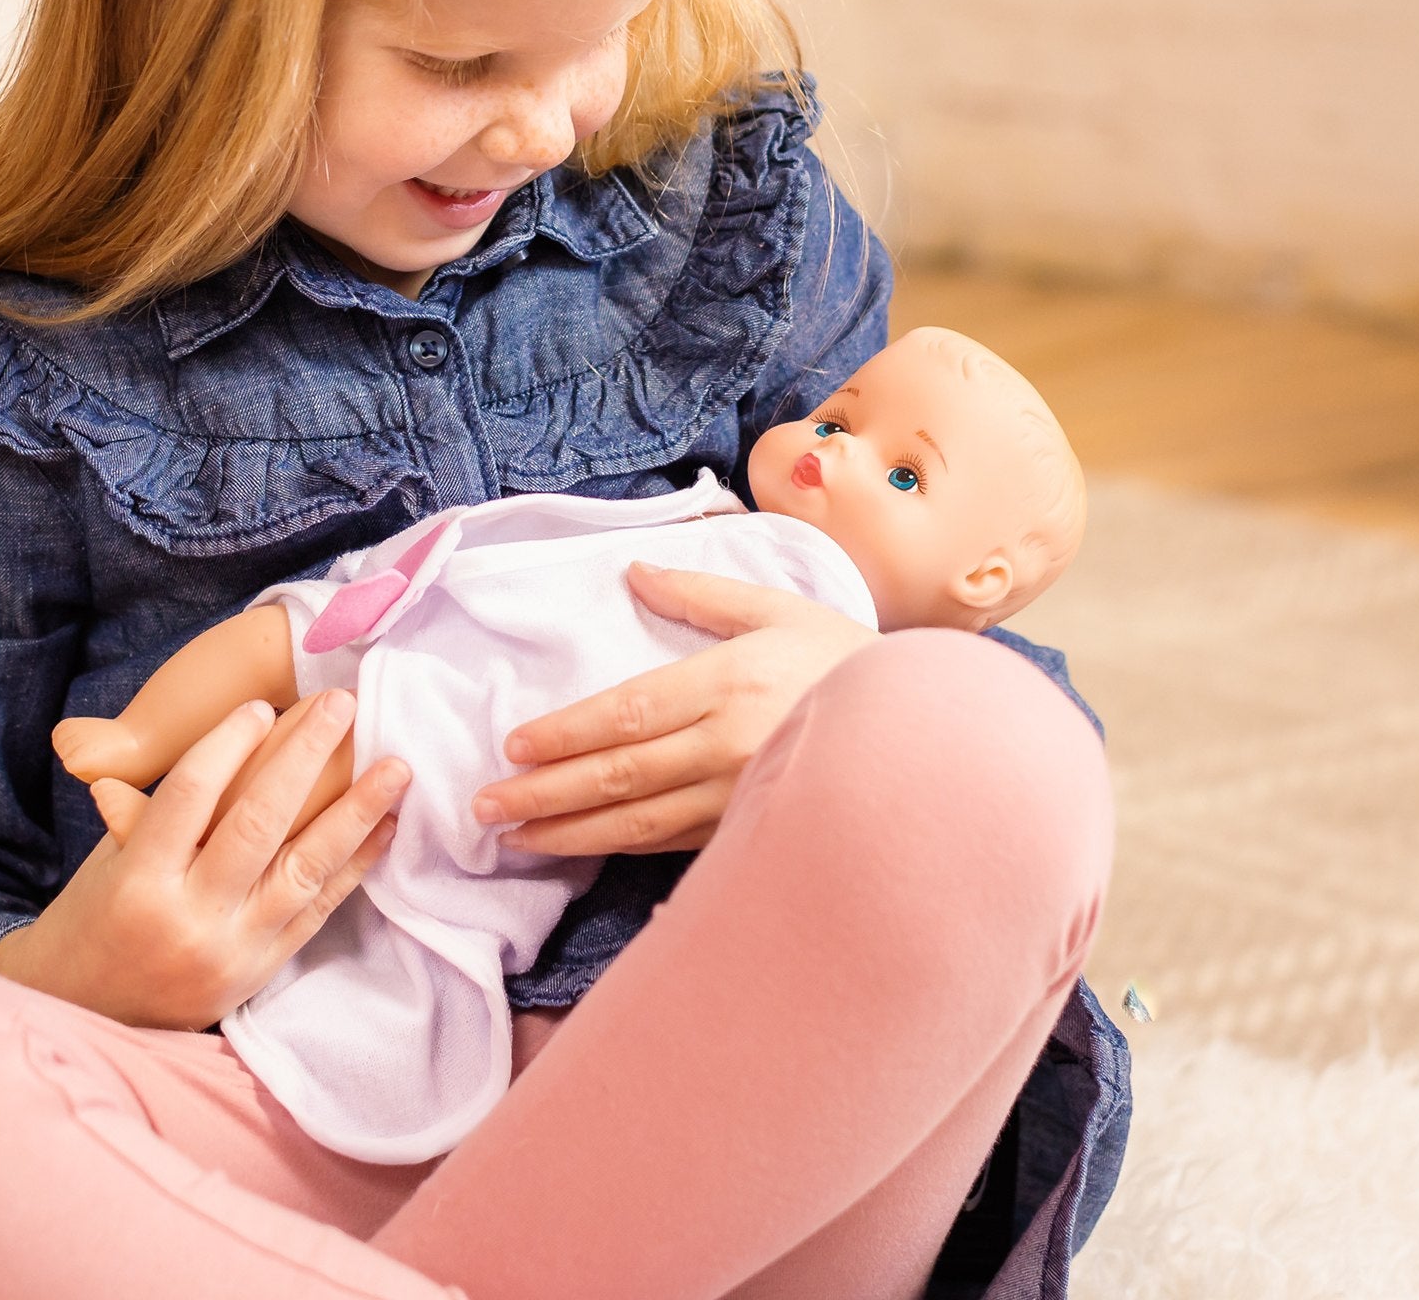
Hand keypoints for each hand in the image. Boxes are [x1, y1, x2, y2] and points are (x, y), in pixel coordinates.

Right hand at [0, 691, 409, 1029]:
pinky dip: (357, 864)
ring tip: (396, 766)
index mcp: (140, 880)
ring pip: (306, 868)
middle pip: (259, 823)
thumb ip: (166, 807)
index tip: (262, 704)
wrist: (94, 1017)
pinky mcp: (264, 970)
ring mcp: (234, 948)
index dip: (229, 743)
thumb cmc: (100, 917)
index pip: (191, 794)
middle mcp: (192, 916)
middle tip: (340, 703)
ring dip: (356, 811)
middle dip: (305, 756)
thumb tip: (227, 739)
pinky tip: (387, 824)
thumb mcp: (114, 857)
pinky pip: (320, 909)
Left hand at [468, 563, 876, 857]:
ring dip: (571, 833)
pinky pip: (674, 844)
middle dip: (546, 793)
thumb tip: (634, 569)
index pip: (628, 714)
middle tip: (485, 807)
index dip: (566, 733)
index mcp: (728, 684)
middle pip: (621, 776)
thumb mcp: (778, 609)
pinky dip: (622, 849)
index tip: (514, 747)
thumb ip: (701, 592)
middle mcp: (729, 747)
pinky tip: (585, 848)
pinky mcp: (753, 832)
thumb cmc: (848, 663)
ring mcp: (742, 798)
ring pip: (640, 823)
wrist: (933, 739)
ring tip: (516, 837)